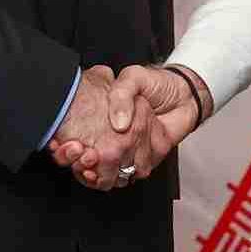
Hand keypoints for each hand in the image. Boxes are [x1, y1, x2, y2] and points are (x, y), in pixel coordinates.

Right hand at [48, 65, 202, 188]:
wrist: (185, 94)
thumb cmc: (157, 85)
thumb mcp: (134, 78)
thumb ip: (121, 94)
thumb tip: (118, 124)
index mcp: (100, 120)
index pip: (74, 141)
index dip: (65, 147)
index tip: (66, 144)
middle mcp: (110, 139)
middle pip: (83, 162)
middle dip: (77, 161)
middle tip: (83, 153)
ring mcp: (125, 152)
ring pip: (104, 174)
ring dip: (99, 170)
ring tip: (99, 156)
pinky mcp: (143, 161)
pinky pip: (132, 173)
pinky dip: (129, 168)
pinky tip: (130, 154)